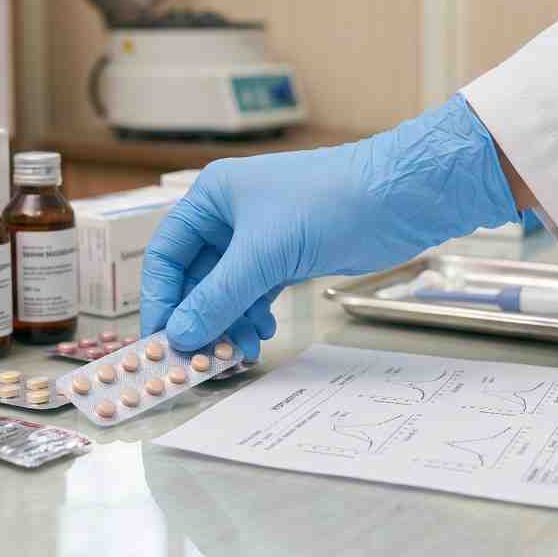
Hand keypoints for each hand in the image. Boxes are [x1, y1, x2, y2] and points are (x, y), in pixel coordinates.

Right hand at [140, 93, 518, 356]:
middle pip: (195, 277)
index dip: (160, 298)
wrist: (398, 198)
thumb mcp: (265, 254)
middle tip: (197, 358)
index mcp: (213, 198)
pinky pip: (254, 294)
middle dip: (199, 317)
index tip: (159, 340)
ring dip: (228, 324)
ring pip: (226, 291)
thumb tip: (180, 336)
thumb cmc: (329, 203)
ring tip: (238, 353)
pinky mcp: (287, 256)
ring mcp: (260, 238)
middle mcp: (230, 216)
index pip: (166, 254)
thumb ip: (218, 297)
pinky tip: (262, 335)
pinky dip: (253, 317)